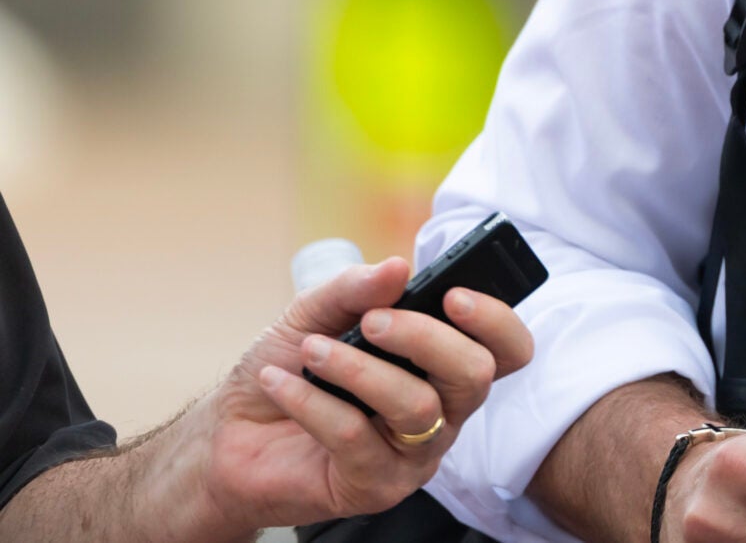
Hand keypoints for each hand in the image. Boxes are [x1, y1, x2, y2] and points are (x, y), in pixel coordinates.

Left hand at [157, 254, 534, 534]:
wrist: (229, 433)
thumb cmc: (289, 367)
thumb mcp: (315, 313)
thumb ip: (355, 288)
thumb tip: (398, 267)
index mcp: (445, 365)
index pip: (508, 349)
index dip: (495, 321)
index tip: (453, 295)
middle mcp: (444, 412)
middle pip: (475, 375)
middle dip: (425, 338)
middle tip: (373, 322)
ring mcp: (414, 455)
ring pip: (418, 408)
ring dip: (360, 370)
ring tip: (312, 351)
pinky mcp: (375, 487)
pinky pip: (355, 439)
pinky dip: (313, 402)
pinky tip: (281, 382)